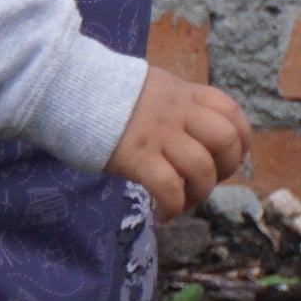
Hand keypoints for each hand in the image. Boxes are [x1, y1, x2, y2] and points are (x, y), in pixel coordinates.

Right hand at [104, 65, 250, 220]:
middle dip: (227, 167)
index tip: (225, 156)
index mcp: (180, 92)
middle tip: (205, 180)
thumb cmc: (100, 93)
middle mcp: (175, 112)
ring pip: (201, 168)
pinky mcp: (135, 157)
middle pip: (226, 139)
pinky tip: (162, 214)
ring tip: (181, 200)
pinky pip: (169, 188)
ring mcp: (156, 134)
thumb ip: (173, 105)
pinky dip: (173, 207)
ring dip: (199, 193)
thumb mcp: (147, 87)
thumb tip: (194, 132)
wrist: (60, 87)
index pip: (230, 111)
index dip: (240, 138)